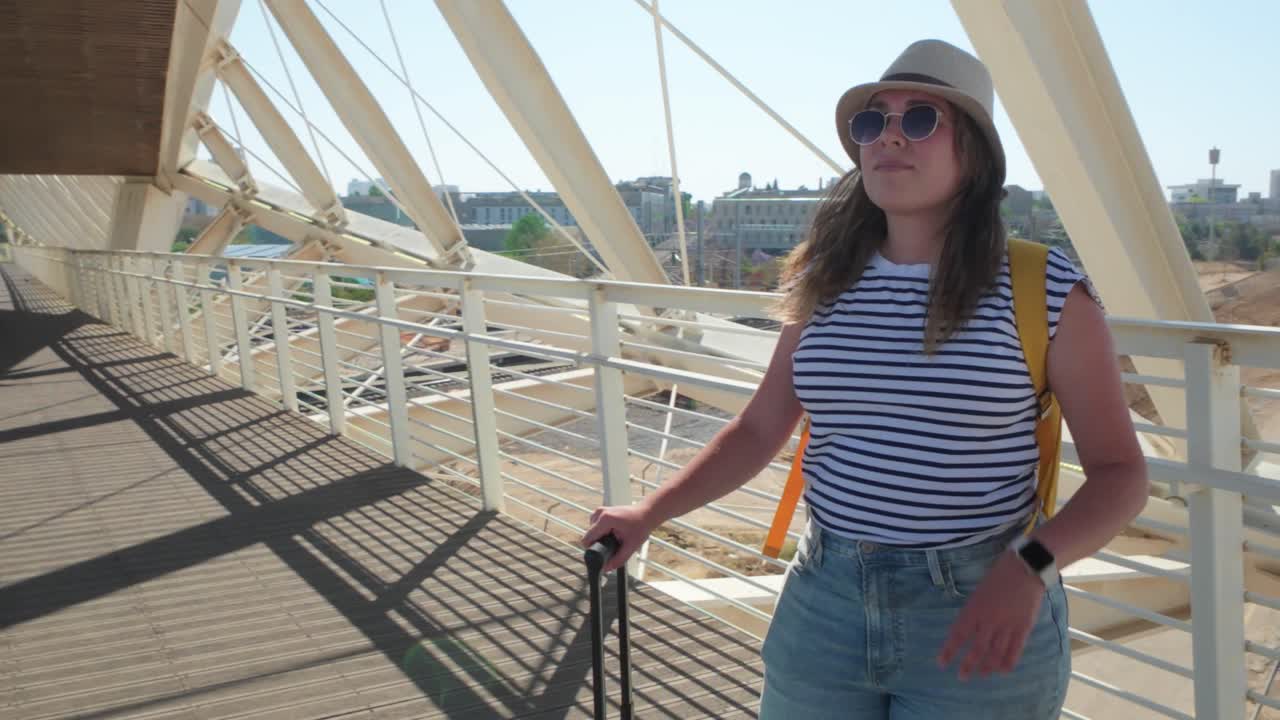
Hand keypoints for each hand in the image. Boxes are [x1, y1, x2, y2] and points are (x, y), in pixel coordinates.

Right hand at [581, 504, 656, 573]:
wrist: (647, 513)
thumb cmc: (641, 526)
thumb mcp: (631, 546)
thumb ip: (618, 559)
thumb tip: (606, 568)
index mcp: (605, 519)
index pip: (587, 539)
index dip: (592, 550)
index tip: (602, 554)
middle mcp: (600, 513)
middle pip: (589, 536)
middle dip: (598, 544)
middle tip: (613, 545)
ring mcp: (600, 511)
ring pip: (591, 531)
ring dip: (600, 538)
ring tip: (615, 538)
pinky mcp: (602, 511)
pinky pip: (595, 526)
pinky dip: (601, 532)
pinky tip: (612, 534)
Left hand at [937, 553, 1044, 679]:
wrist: (1024, 569)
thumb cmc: (998, 577)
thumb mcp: (978, 593)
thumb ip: (973, 612)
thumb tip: (967, 630)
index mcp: (974, 610)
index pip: (958, 635)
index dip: (949, 651)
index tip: (942, 663)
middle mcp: (988, 621)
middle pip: (976, 649)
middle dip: (968, 665)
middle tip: (962, 677)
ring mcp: (1007, 626)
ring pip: (995, 652)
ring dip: (987, 666)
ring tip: (982, 675)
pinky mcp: (1023, 628)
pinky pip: (1015, 650)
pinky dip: (1008, 662)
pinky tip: (1002, 671)